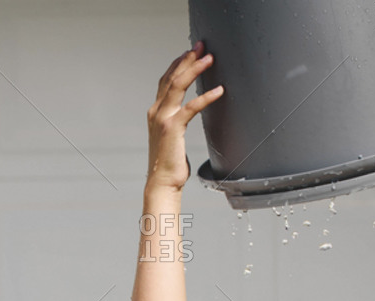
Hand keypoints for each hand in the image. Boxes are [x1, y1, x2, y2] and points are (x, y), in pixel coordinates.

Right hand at [146, 43, 222, 191]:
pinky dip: (206, 96)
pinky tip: (219, 90)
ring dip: (195, 69)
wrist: (162, 182)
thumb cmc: (169, 164)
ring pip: (178, 85)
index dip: (178, 64)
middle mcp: (156, 111)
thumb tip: (187, 115)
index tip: (190, 52)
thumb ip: (177, 122)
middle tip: (201, 45)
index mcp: (155, 112)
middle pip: (172, 77)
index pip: (165, 81)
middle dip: (187, 58)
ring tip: (209, 57)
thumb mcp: (172, 138)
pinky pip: (192, 107)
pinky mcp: (173, 128)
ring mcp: (163, 118)